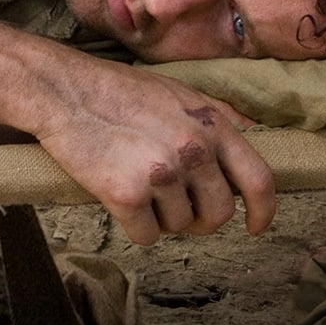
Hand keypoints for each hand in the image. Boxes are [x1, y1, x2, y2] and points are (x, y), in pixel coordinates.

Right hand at [29, 56, 272, 244]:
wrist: (61, 90)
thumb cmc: (115, 88)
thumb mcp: (177, 91)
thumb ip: (216, 114)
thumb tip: (252, 129)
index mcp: (211, 125)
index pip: (259, 179)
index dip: (264, 211)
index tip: (255, 226)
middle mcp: (193, 150)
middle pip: (219, 213)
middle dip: (200, 219)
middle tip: (175, 209)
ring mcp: (161, 172)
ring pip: (179, 226)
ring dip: (161, 218)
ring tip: (137, 188)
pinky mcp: (127, 194)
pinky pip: (146, 235)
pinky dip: (135, 227)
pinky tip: (118, 199)